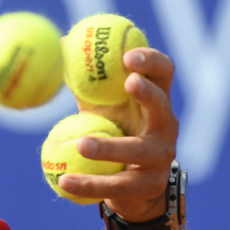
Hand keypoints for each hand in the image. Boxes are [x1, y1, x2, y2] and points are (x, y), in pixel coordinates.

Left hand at [57, 48, 177, 222]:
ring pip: (136, 150)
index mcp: (155, 101)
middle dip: (149, 93)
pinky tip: (63, 182)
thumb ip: (86, 80)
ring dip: (109, 147)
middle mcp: (165, 126)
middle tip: (128, 83)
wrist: (133, 189)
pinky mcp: (148, 185)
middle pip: (162, 105)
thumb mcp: (101, 106)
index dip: (151, 61)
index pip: (163, 73)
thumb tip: (64, 41)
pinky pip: (115, 185)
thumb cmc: (115, 133)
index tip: (128, 55)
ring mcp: (160, 157)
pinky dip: (88, 184)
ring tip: (81, 144)